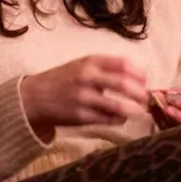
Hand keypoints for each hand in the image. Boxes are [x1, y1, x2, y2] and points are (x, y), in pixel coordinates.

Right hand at [23, 57, 149, 135]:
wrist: (35, 97)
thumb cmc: (64, 79)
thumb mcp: (82, 64)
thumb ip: (106, 67)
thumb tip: (138, 75)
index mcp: (90, 62)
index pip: (122, 64)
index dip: (139, 73)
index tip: (146, 80)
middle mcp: (87, 78)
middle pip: (122, 84)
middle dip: (139, 93)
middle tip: (146, 98)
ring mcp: (83, 98)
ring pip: (117, 106)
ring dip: (132, 109)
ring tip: (139, 111)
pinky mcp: (80, 116)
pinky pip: (107, 120)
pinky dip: (118, 120)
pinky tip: (121, 118)